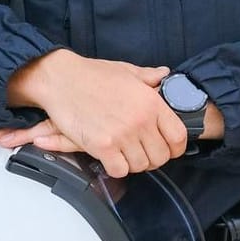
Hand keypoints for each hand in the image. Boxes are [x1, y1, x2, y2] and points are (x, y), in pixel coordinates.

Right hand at [0, 48, 188, 177]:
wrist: (61, 79)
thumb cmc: (91, 74)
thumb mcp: (126, 71)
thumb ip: (148, 77)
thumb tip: (163, 74)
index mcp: (151, 102)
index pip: (178, 137)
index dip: (174, 148)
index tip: (166, 149)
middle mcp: (141, 120)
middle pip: (161, 156)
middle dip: (152, 159)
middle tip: (140, 153)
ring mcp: (122, 134)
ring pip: (140, 166)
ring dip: (132, 163)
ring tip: (123, 154)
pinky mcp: (103, 146)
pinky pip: (120, 170)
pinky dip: (116, 167)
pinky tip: (110, 157)